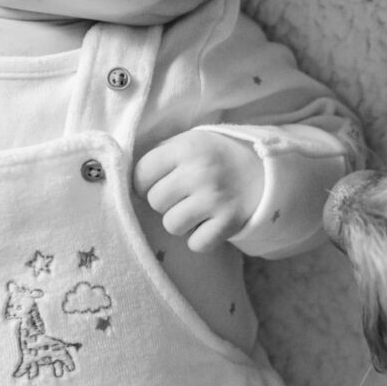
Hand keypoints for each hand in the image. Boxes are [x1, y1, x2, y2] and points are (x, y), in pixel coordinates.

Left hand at [134, 130, 263, 252]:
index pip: (141, 174)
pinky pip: (196, 244)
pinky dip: (200, 238)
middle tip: (182, 196)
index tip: (159, 182)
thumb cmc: (216, 156)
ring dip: (181, 222)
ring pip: (172, 225)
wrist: (264, 169)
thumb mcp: (190, 141)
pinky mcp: (229, 222)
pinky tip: (209, 224)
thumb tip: (122, 179)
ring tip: (196, 209)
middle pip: (155, 202)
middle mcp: (200, 172)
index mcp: (187, 147)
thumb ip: (159, 155)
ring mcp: (216, 199)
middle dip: (165, 202)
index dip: (145, 182)